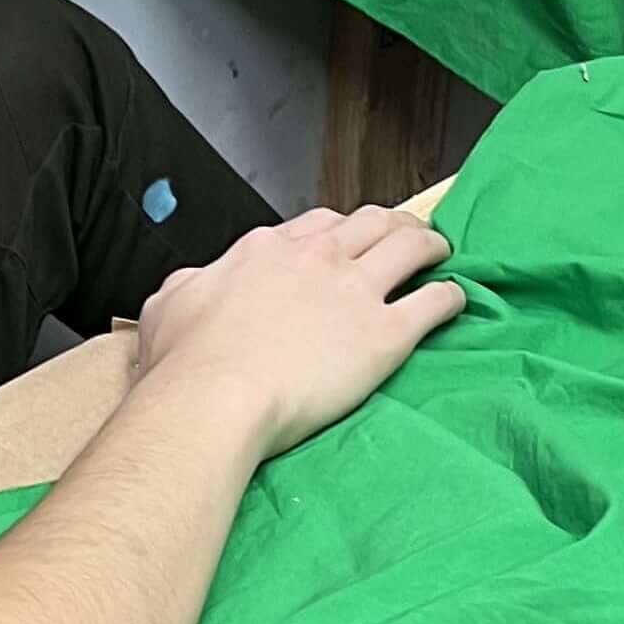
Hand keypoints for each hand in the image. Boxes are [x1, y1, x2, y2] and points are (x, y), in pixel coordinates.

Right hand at [134, 204, 465, 463]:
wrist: (214, 400)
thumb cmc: (184, 365)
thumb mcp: (168, 307)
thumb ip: (189, 287)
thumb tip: (191, 287)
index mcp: (265, 250)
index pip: (315, 226)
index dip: (336, 232)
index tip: (342, 244)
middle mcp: (316, 258)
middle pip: (369, 222)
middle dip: (389, 224)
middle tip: (401, 236)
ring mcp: (354, 292)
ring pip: (409, 245)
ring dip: (429, 244)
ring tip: (439, 252)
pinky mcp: (384, 335)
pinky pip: (432, 302)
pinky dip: (449, 296)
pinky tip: (455, 300)